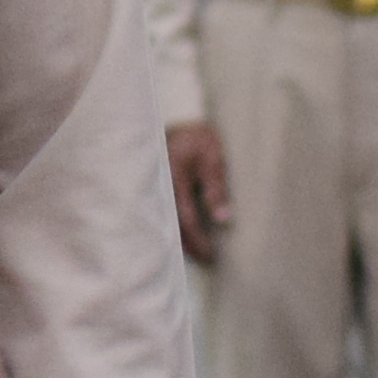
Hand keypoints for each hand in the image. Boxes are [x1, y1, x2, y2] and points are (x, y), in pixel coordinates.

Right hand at [164, 125, 228, 265]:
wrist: (180, 117)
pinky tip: (182, 232)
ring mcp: (154, 187)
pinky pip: (161, 210)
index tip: (211, 256)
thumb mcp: (213, 157)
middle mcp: (160, 186)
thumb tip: (223, 219)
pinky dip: (172, 224)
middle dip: (187, 245)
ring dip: (179, 237)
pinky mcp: (154, 186)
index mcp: (174, 179)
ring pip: (163, 220)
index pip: (186, 220)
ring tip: (195, 251)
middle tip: (204, 260)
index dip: (199, 241)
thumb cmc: (198, 137)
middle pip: (171, 225)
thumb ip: (216, 187)